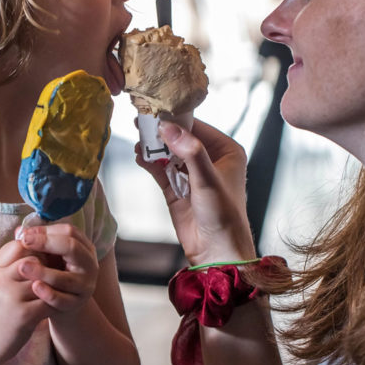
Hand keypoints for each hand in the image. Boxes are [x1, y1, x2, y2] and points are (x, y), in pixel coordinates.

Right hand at [0, 240, 52, 363]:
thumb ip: (9, 260)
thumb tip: (25, 234)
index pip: (18, 246)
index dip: (34, 249)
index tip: (41, 257)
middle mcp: (1, 280)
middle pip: (33, 260)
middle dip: (46, 265)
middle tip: (53, 271)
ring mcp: (12, 297)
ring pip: (43, 279)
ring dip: (53, 283)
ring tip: (56, 286)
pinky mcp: (24, 315)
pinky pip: (48, 300)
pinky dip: (55, 301)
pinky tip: (56, 303)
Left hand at [17, 224, 98, 317]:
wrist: (64, 304)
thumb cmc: (55, 273)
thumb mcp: (50, 256)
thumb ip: (38, 243)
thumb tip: (19, 231)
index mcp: (85, 248)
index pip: (69, 232)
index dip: (47, 231)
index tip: (25, 233)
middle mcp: (89, 265)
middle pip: (72, 248)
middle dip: (46, 243)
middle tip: (25, 242)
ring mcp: (85, 286)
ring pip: (66, 278)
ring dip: (44, 272)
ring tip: (23, 267)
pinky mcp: (76, 304)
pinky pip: (62, 299)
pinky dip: (48, 293)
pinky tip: (34, 287)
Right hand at [136, 118, 256, 264]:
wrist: (216, 252)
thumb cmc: (224, 216)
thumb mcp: (208, 180)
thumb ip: (190, 152)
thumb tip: (169, 128)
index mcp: (226, 151)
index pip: (197, 127)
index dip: (176, 119)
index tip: (156, 111)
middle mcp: (210, 159)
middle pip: (180, 138)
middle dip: (161, 132)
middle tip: (141, 122)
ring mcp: (191, 174)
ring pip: (168, 153)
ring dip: (153, 147)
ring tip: (138, 140)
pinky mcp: (177, 189)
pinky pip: (160, 169)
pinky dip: (150, 162)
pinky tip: (139, 156)